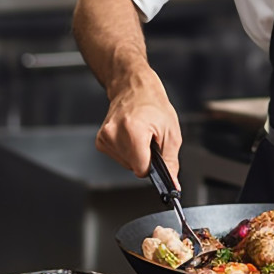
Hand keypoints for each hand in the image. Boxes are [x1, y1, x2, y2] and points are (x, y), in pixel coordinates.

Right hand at [95, 67, 181, 183]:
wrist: (135, 88)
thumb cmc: (154, 105)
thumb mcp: (171, 132)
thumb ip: (171, 162)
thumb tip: (173, 185)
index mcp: (132, 131)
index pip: (141, 169)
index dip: (153, 164)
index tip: (157, 154)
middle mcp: (114, 134)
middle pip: (133, 167)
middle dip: (145, 158)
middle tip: (149, 138)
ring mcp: (104, 137)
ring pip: (126, 164)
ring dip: (136, 154)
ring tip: (140, 134)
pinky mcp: (100, 141)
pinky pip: (118, 157)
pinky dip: (126, 151)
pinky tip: (130, 136)